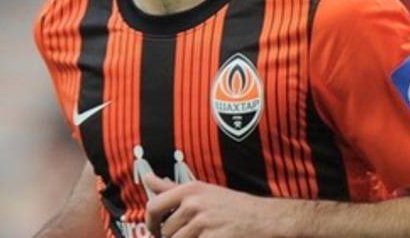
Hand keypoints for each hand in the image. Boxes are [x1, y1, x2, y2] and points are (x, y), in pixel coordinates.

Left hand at [143, 174, 277, 237]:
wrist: (263, 218)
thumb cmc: (232, 205)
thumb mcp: (202, 190)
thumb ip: (171, 188)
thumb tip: (147, 178)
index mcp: (190, 190)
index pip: (153, 207)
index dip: (150, 222)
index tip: (154, 230)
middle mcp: (194, 204)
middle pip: (166, 231)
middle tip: (190, 234)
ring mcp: (203, 223)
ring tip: (204, 235)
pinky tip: (213, 236)